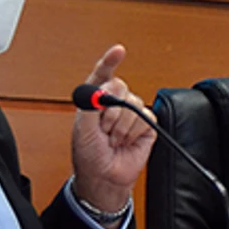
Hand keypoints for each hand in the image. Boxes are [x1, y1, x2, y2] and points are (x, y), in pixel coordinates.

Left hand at [71, 44, 154, 212]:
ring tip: (114, 139)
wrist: (105, 177)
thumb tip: (102, 89)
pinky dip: (134, 132)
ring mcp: (131, 113)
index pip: (103, 75)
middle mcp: (114, 103)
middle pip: (121, 87)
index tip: (119, 51)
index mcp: (95, 100)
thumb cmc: (89, 155)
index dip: (110, 61)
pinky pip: (146, 118)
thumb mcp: (81, 130)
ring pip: (134, 104)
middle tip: (104, 129)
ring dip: (121, 126)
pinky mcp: (147, 125)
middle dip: (111, 111)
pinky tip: (127, 141)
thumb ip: (89, 106)